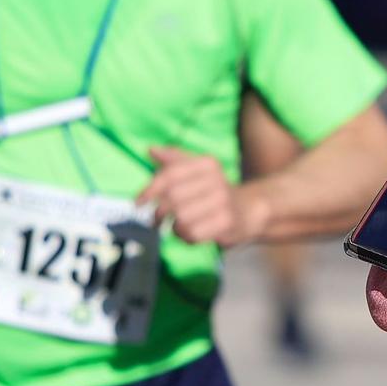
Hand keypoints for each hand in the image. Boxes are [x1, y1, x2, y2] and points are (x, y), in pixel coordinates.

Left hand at [138, 147, 262, 246]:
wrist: (248, 210)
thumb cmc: (214, 190)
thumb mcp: (197, 170)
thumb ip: (174, 159)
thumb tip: (151, 149)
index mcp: (207, 164)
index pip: (170, 175)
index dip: (150, 190)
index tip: (138, 203)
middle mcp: (217, 180)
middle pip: (173, 199)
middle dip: (159, 212)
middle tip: (156, 219)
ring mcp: (223, 202)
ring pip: (181, 218)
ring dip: (174, 226)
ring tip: (178, 225)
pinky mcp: (226, 223)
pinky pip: (192, 233)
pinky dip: (185, 236)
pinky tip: (190, 232)